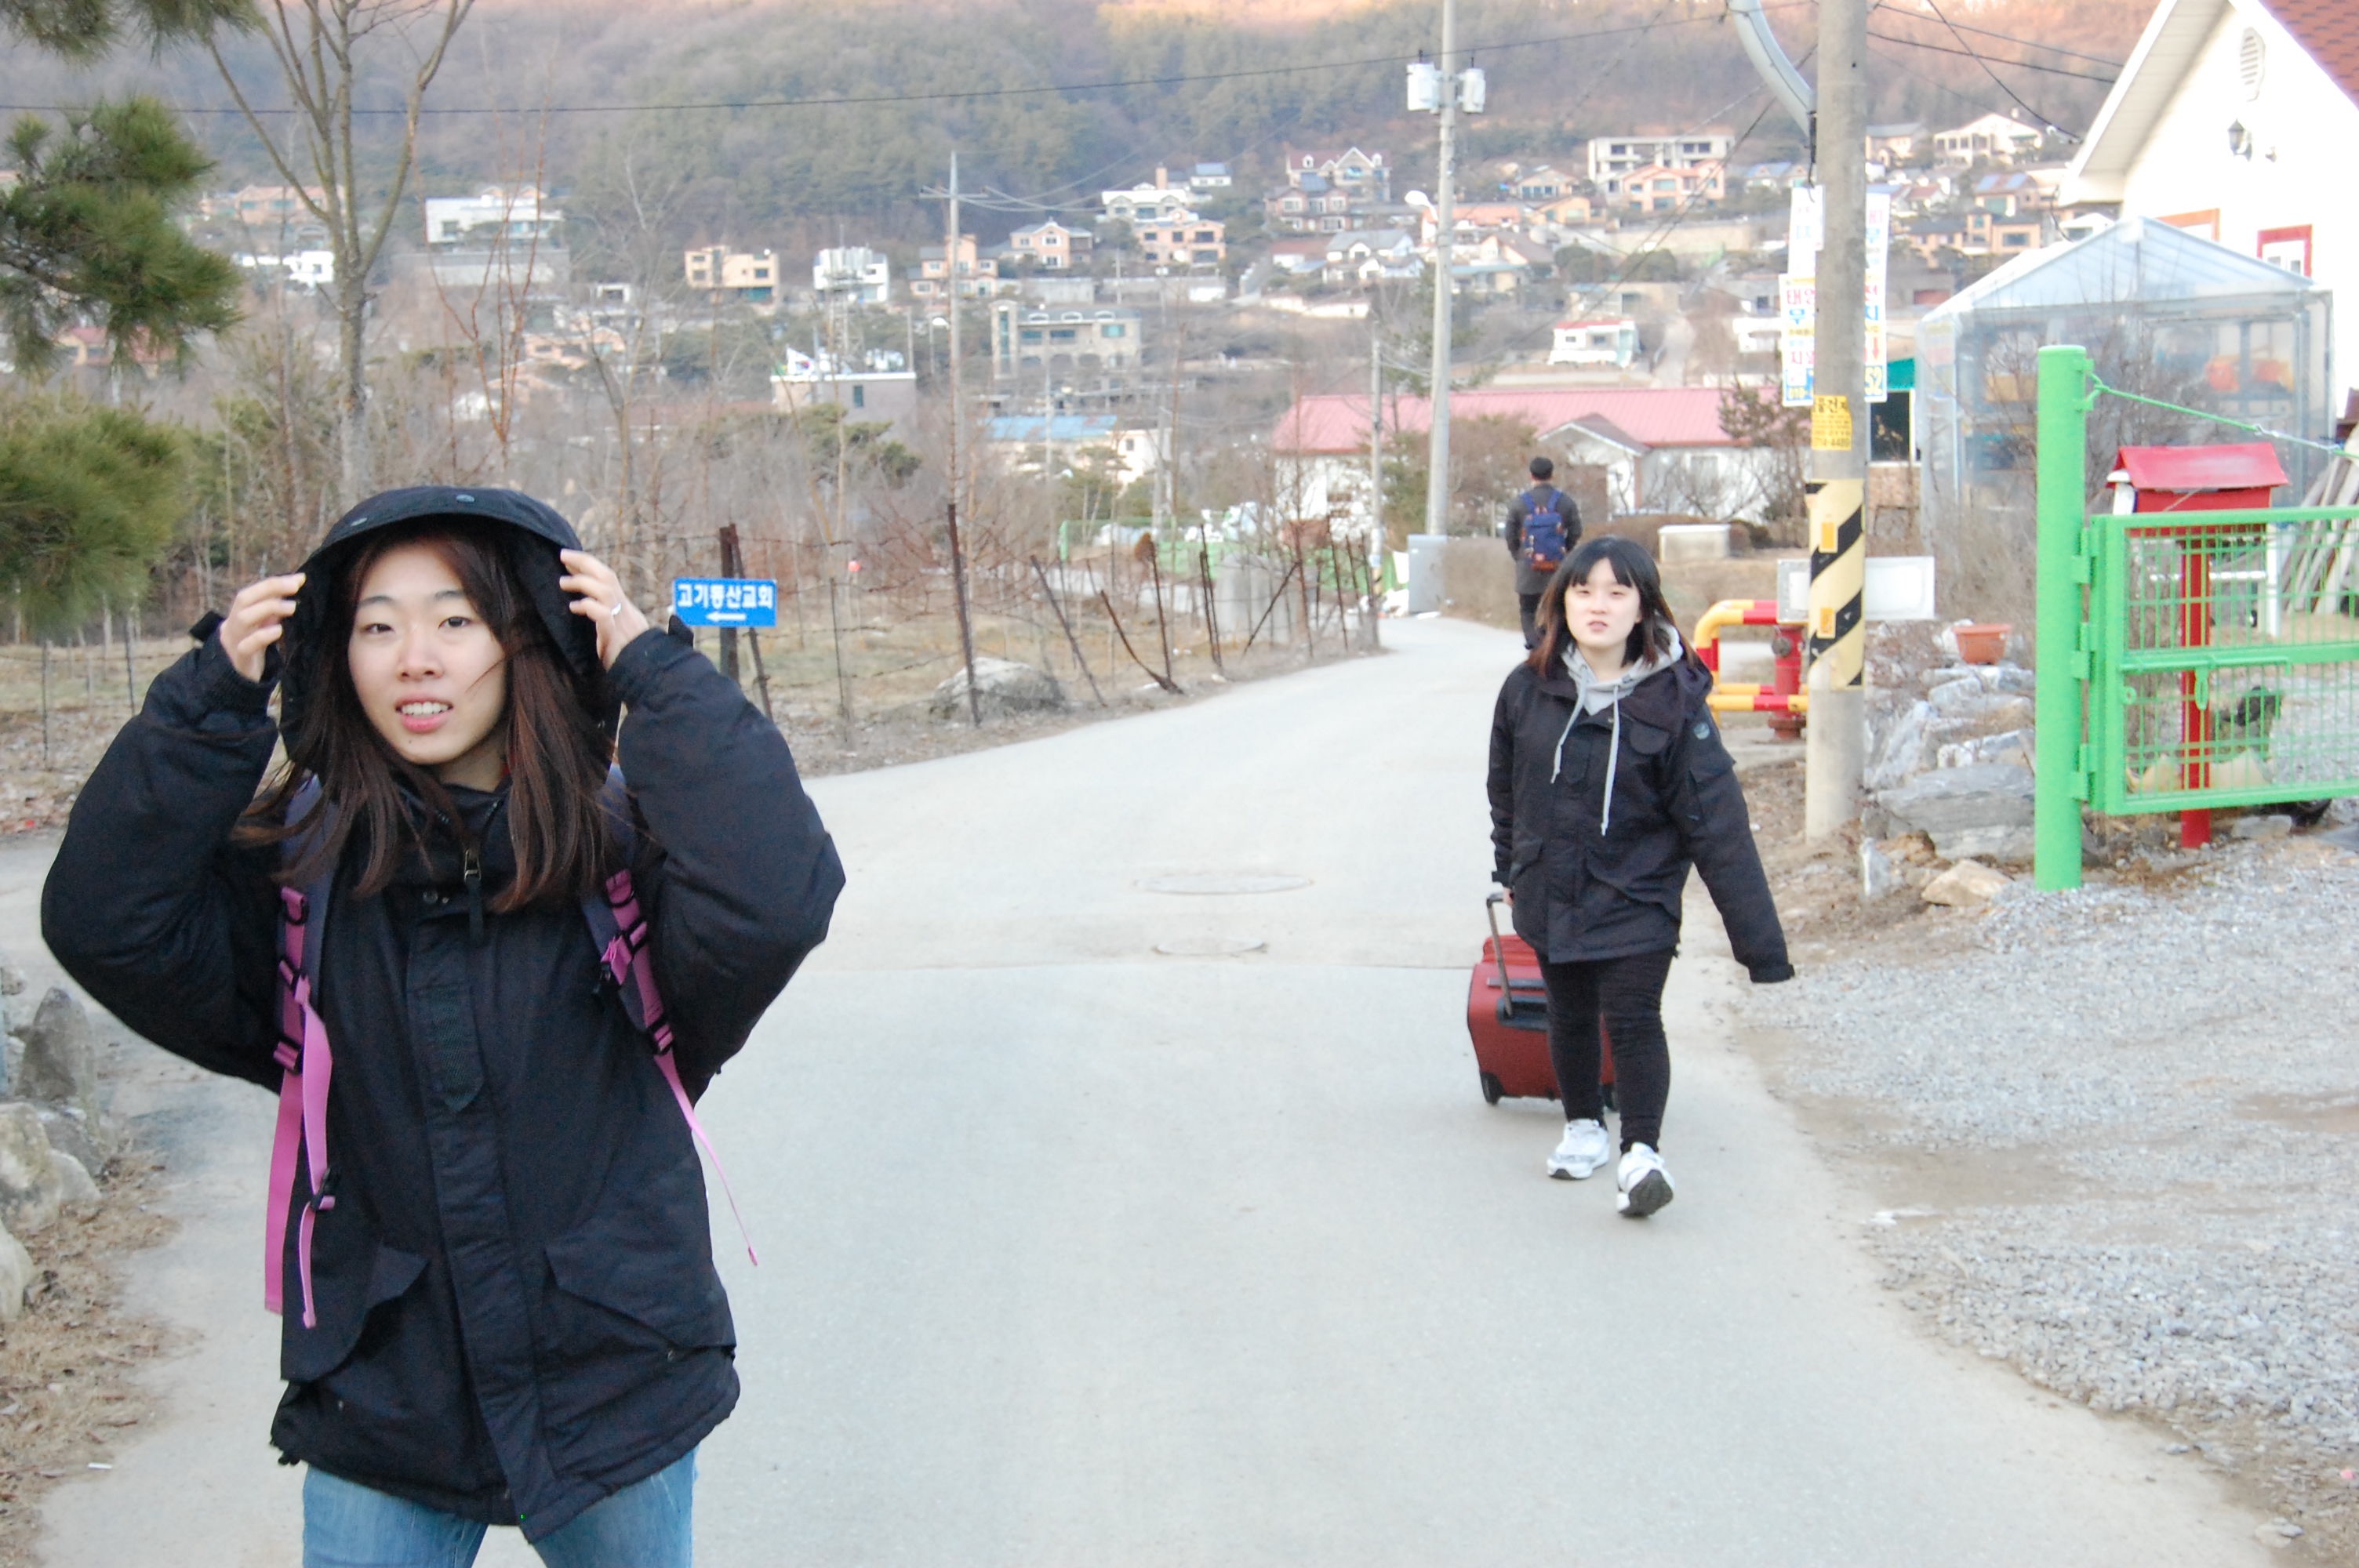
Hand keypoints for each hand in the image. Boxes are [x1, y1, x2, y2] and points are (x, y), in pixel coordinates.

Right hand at [219, 573, 304, 683]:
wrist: (234, 679)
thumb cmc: (253, 647)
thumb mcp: (262, 625)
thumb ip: (274, 609)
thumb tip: (296, 584)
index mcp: (237, 613)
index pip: (251, 592)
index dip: (273, 583)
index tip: (299, 579)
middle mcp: (232, 623)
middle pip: (243, 599)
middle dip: (269, 589)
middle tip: (295, 587)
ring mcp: (233, 640)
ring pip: (243, 619)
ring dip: (269, 608)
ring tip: (292, 607)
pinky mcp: (240, 658)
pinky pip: (247, 645)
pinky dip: (263, 635)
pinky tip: (279, 630)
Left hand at [559, 550, 650, 669]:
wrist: (648, 673)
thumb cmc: (631, 657)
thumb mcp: (619, 633)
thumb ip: (607, 620)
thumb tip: (586, 608)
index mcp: (625, 608)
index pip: (608, 579)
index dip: (590, 566)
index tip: (571, 560)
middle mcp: (625, 609)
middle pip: (607, 576)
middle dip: (585, 562)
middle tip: (563, 555)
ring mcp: (621, 621)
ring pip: (604, 590)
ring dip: (582, 582)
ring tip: (563, 582)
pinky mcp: (615, 635)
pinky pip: (602, 614)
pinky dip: (588, 606)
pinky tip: (575, 607)